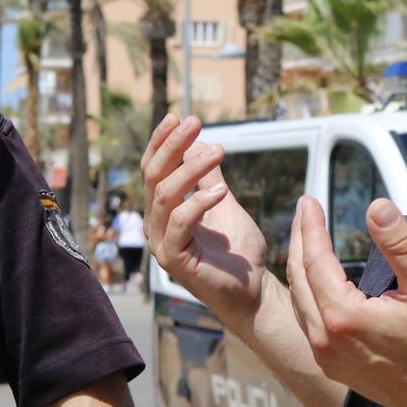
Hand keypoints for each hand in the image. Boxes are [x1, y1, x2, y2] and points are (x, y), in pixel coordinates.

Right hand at [141, 113, 267, 327]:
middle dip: (172, 145)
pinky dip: (199, 202)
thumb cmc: (238, 251)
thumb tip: (199, 143)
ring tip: (219, 152)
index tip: (180, 117)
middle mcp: (157, 225)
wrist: (253, 289)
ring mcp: (162, 243)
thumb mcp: (224, 202)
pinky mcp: (173, 260)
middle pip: (153, 176)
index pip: (153, 169)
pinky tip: (221, 190)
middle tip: (194, 122)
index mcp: (164, 211)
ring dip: (191, 168)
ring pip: (164, 195)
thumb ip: (209, 176)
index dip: (163, 142)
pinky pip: (179, 223)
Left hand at [287, 195, 406, 406]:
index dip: (310, 227)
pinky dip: (306, 294)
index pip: (316, 260)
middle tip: (304, 210)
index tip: (308, 202)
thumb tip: (377, 207)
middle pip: (299, 278)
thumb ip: (399, 245)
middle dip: (299, 240)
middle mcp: (325, 339)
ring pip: (299, 302)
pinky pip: (307, 323)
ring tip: (306, 239)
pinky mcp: (333, 367)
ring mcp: (326, 357)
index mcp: (343, 317)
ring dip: (300, 267)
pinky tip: (315, 281)